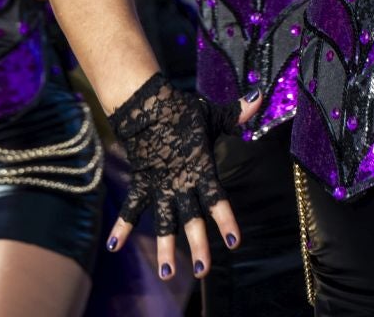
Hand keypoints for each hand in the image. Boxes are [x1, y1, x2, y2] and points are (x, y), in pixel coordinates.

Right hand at [107, 73, 262, 280]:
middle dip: (197, 245)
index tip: (233, 242)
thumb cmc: (181, 110)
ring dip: (165, 248)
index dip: (225, 220)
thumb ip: (235, 113)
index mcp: (200, 170)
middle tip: (202, 270)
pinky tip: (113, 248)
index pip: (216, 200)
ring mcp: (159, 186)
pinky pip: (130, 208)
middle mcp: (180, 183)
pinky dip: (121, 227)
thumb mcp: (211, 113)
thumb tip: (260, 99)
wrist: (145, 105)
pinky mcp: (141, 183)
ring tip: (167, 275)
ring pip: (163, 222)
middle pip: (191, 219)